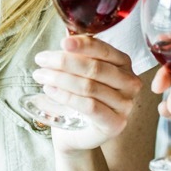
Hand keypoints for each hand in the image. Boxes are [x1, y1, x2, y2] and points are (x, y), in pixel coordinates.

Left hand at [33, 34, 142, 150]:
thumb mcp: (79, 73)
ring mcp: (125, 105)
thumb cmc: (80, 99)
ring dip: (60, 78)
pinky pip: (89, 106)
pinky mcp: (115, 123)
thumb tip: (65, 37)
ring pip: (89, 86)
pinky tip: (50, 90)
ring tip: (41, 75)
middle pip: (94, 68)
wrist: (78, 133)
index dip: (83, 45)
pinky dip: (66, 96)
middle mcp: (129, 83)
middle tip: (41, 60)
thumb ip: (76, 55)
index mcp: (123, 64)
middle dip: (64, 62)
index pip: (103, 49)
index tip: (63, 42)